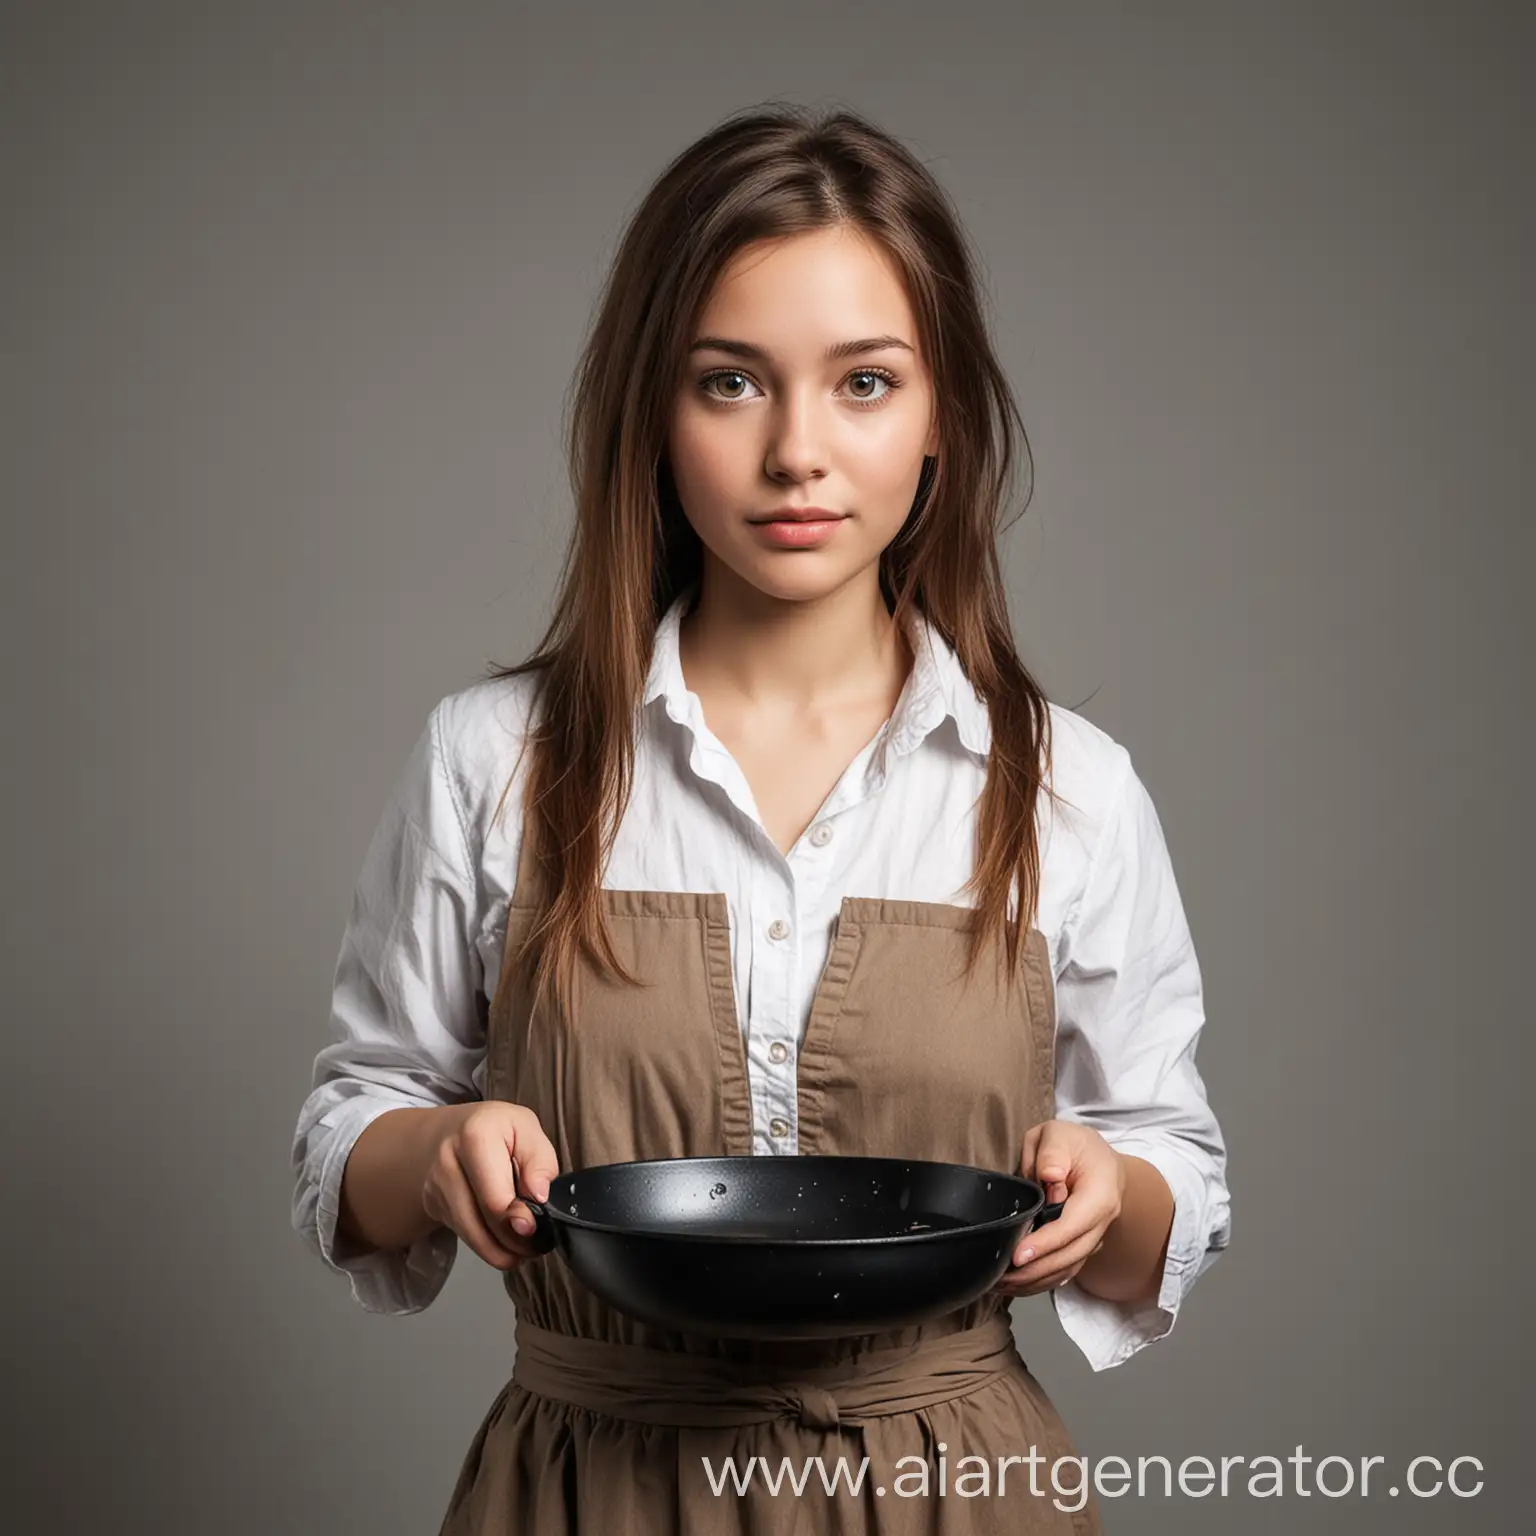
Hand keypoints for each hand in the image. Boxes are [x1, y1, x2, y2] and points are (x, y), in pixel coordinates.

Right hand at [420, 1102, 559, 1271]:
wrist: (453, 1130)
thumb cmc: (498, 1130)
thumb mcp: (528, 1129)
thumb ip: (540, 1161)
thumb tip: (539, 1195)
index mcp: (476, 1136)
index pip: (495, 1197)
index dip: (519, 1219)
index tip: (534, 1227)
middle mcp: (448, 1161)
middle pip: (480, 1222)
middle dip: (512, 1241)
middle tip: (535, 1244)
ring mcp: (435, 1186)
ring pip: (469, 1236)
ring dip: (498, 1251)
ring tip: (522, 1249)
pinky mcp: (432, 1205)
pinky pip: (462, 1234)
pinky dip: (485, 1244)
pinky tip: (501, 1240)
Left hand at [992, 1120, 1124, 1297]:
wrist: (1098, 1157)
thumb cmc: (1075, 1144)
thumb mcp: (1059, 1133)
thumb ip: (1053, 1151)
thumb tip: (1050, 1176)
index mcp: (1100, 1194)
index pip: (1072, 1226)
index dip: (1045, 1244)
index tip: (1018, 1255)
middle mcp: (1103, 1221)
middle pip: (1071, 1255)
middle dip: (1036, 1270)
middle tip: (1002, 1277)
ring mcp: (1095, 1236)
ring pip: (1068, 1268)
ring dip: (1036, 1281)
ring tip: (1002, 1285)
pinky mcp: (1083, 1245)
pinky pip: (1066, 1268)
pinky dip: (1043, 1279)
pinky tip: (1018, 1284)